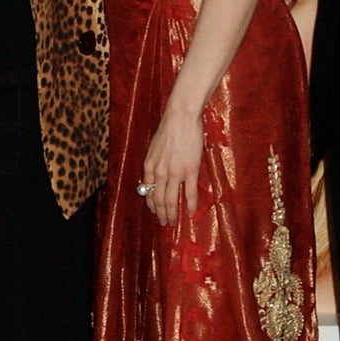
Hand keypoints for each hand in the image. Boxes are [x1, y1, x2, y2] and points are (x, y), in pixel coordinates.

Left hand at [140, 111, 202, 225]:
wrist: (180, 117)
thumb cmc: (168, 129)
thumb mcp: (154, 148)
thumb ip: (154, 163)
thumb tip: (154, 175)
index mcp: (149, 167)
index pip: (149, 192)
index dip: (152, 204)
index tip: (155, 212)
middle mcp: (160, 173)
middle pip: (159, 200)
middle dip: (161, 214)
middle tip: (164, 223)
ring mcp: (175, 173)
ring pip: (171, 200)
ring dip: (172, 214)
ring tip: (173, 222)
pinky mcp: (190, 170)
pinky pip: (189, 193)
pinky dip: (190, 205)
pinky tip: (190, 213)